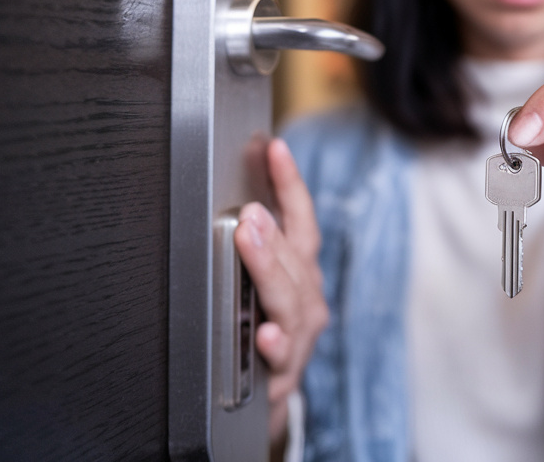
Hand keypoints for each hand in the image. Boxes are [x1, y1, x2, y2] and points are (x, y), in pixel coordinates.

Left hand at [235, 138, 328, 446]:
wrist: (263, 395)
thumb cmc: (261, 331)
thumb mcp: (265, 284)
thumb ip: (258, 244)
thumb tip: (236, 195)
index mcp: (302, 269)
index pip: (300, 219)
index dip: (289, 182)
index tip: (274, 148)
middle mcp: (307, 297)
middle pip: (296, 259)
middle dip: (273, 232)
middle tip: (250, 209)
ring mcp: (299, 333)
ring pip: (290, 299)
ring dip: (269, 269)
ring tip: (249, 241)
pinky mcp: (284, 371)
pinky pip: (281, 355)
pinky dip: (274, 342)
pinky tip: (263, 331)